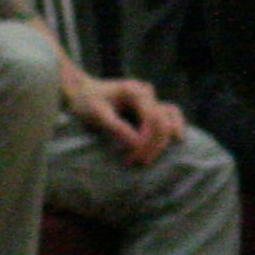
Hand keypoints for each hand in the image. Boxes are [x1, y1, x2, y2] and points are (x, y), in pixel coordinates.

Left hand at [64, 70, 184, 167]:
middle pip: (164, 121)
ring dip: (165, 138)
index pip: (152, 118)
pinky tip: (173, 142)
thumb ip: (117, 127)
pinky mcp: (150, 107)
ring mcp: (151, 98)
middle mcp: (147, 93)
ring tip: (153, 156)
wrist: (81, 91)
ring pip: (172, 116)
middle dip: (155, 144)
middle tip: (140, 163)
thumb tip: (137, 144)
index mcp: (135, 91)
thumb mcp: (96, 114)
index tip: (131, 158)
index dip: (147, 140)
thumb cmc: (86, 102)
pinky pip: (169, 116)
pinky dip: (172, 129)